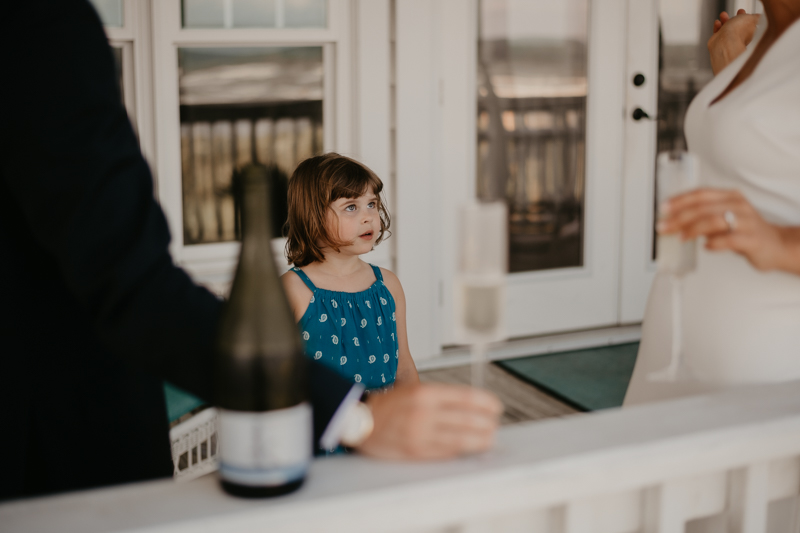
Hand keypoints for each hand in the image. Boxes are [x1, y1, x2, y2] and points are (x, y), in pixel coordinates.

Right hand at [355, 383, 502, 459]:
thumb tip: (470, 407)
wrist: (360, 419)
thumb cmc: (389, 404)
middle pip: (466, 419)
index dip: (485, 403)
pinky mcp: (416, 451)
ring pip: (459, 439)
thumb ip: (441, 397)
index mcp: (425, 393)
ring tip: (488, 439)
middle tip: (494, 425)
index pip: (465, 397)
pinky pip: (445, 452)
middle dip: (485, 424)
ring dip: (479, 440)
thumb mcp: (414, 389)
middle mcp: (424, 412)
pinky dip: (460, 451)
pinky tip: (468, 449)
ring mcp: (420, 434)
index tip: (495, 407)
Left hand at [658, 188, 799, 273]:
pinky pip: (730, 240)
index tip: (663, 209)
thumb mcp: (723, 218)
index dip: (680, 200)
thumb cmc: (743, 231)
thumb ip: (702, 217)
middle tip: (664, 227)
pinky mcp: (753, 239)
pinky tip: (706, 246)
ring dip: (693, 229)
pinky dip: (715, 243)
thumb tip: (672, 221)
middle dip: (679, 217)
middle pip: (704, 207)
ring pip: (715, 220)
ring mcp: (747, 221)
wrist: (774, 245)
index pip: (701, 194)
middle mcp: (739, 205)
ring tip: (681, 238)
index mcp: (729, 196)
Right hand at [707, 9, 759, 73]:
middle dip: (736, 18)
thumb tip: (757, 16)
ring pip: (727, 29)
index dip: (747, 18)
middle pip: (738, 26)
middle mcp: (740, 38)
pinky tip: (717, 23)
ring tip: (723, 15)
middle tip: (735, 13)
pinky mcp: (719, 42)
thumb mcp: (752, 18)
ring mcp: (729, 41)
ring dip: (725, 20)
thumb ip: (755, 17)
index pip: (750, 25)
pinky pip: (718, 33)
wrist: (725, 42)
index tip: (744, 12)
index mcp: (750, 33)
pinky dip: (717, 27)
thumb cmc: (738, 32)